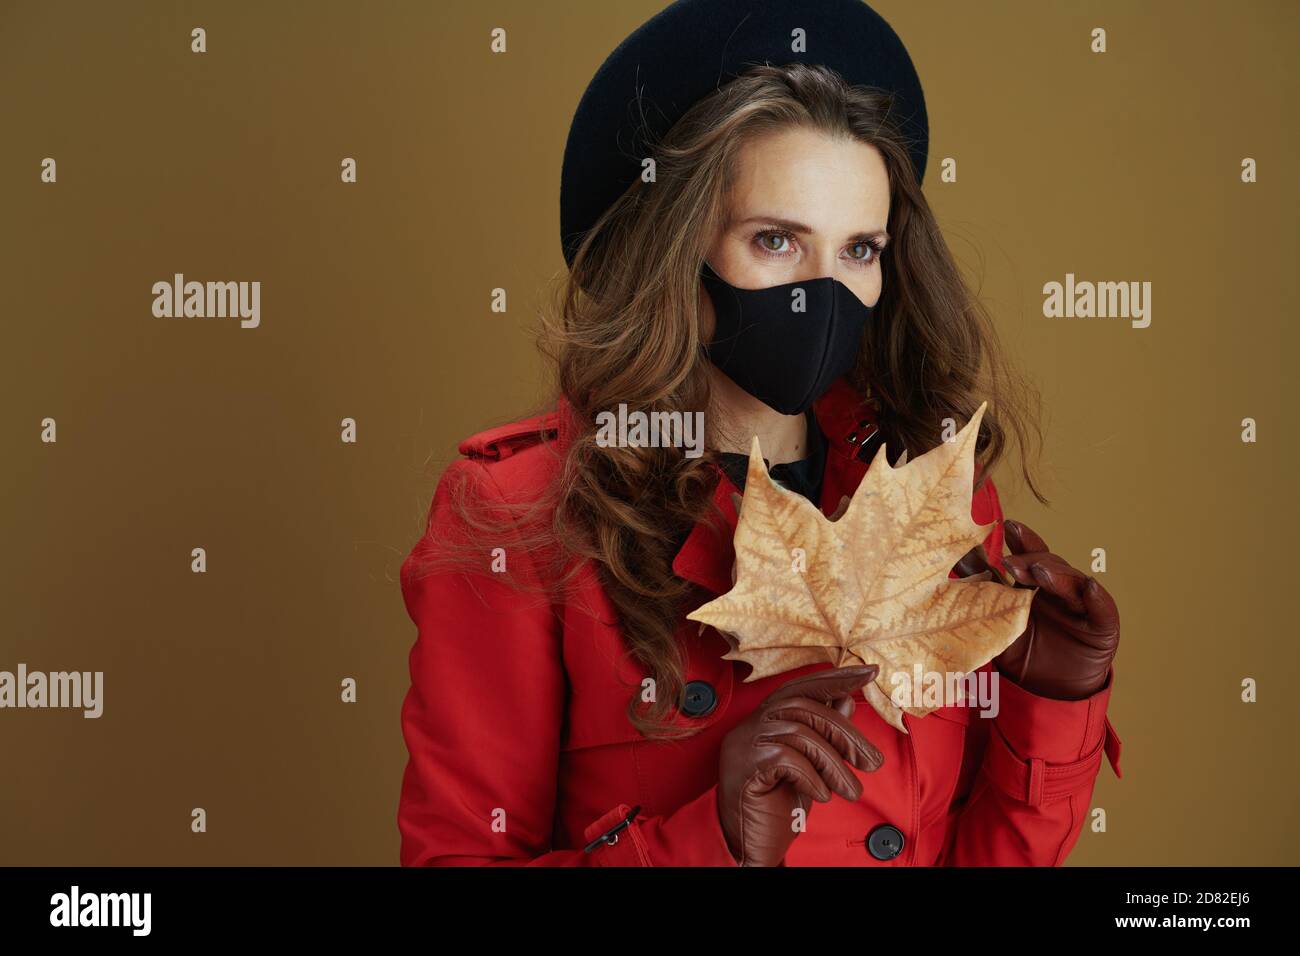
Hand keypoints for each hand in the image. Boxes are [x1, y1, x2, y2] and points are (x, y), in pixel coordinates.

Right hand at [716, 665, 883, 865]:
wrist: (746, 846)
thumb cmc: (774, 806)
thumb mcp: (809, 767)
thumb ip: (823, 733)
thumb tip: (846, 700)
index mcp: (766, 719)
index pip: (801, 687)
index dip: (835, 678)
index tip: (871, 672)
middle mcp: (751, 724)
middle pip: (804, 707)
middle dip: (845, 733)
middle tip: (873, 762)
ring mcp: (744, 742)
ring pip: (799, 732)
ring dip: (834, 763)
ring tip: (852, 791)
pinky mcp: (742, 764)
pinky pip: (786, 758)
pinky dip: (812, 777)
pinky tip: (823, 795)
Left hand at [954, 519, 1119, 699]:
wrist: (1047, 693)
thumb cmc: (1021, 654)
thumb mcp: (996, 625)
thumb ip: (982, 596)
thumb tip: (955, 565)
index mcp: (1035, 585)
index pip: (1028, 556)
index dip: (1021, 540)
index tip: (1006, 525)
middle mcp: (1059, 590)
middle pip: (1050, 565)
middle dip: (1033, 559)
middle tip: (1013, 562)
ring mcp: (1082, 606)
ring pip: (1073, 583)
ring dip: (1058, 575)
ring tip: (1041, 572)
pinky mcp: (1102, 626)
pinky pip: (1103, 609)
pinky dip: (1098, 598)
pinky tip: (1090, 587)